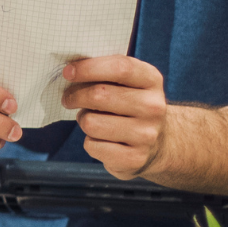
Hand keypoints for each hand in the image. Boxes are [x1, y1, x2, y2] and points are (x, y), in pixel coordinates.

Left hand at [62, 55, 168, 179]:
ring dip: (83, 120)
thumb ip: (105, 72)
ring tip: (90, 119)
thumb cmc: (131, 105)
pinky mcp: (135, 158)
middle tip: (68, 98)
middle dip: (75, 95)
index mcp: (151, 80)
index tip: (68, 72)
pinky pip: (92, 146)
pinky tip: (102, 139)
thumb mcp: (128, 82)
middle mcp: (153, 107)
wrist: (159, 143)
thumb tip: (70, 71)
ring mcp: (146, 135)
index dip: (88, 68)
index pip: (120, 68)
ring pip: (91, 123)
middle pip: (100, 95)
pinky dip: (90, 142)